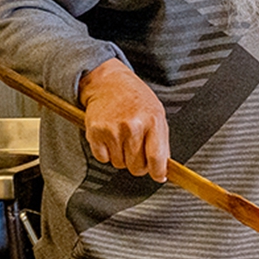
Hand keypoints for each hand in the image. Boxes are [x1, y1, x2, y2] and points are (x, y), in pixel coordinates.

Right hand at [78, 59, 168, 180]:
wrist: (108, 82)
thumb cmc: (135, 98)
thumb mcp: (156, 113)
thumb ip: (161, 141)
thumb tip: (163, 169)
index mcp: (152, 121)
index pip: (157, 159)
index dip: (158, 172)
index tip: (158, 176)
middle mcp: (133, 126)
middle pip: (137, 167)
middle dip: (138, 164)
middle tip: (136, 150)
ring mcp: (113, 130)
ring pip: (119, 164)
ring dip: (121, 156)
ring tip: (122, 137)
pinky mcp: (95, 133)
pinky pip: (103, 159)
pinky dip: (106, 152)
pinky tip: (110, 137)